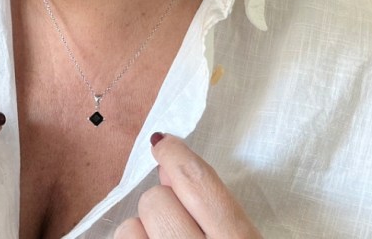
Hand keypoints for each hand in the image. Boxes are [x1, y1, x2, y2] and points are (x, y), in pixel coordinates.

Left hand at [116, 133, 261, 238]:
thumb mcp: (242, 237)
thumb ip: (214, 206)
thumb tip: (169, 170)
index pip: (198, 184)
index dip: (176, 156)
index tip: (164, 143)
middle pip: (156, 200)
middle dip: (163, 203)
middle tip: (178, 220)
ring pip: (129, 227)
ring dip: (143, 231)